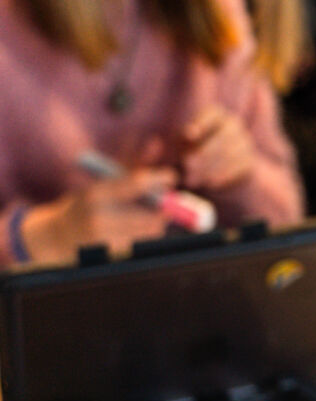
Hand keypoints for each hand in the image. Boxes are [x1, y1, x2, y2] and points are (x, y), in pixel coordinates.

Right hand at [21, 168, 175, 263]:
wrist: (58, 237)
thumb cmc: (85, 204)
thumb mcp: (100, 183)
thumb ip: (129, 167)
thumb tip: (156, 144)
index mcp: (95, 194)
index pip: (134, 183)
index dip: (158, 178)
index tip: (171, 176)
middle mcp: (100, 217)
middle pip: (151, 214)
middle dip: (163, 207)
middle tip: (166, 202)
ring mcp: (107, 239)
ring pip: (151, 230)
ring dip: (156, 221)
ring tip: (143, 216)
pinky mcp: (114, 255)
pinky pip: (144, 242)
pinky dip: (145, 234)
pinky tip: (131, 231)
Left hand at [181, 105, 254, 190]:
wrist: (216, 169)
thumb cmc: (192, 152)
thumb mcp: (183, 145)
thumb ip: (182, 144)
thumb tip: (183, 145)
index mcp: (215, 114)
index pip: (211, 114)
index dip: (201, 124)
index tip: (188, 135)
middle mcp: (233, 125)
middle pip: (222, 136)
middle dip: (203, 152)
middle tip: (187, 166)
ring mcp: (244, 142)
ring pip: (230, 154)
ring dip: (210, 167)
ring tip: (193, 179)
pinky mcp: (249, 161)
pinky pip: (238, 167)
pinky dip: (223, 175)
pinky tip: (209, 183)